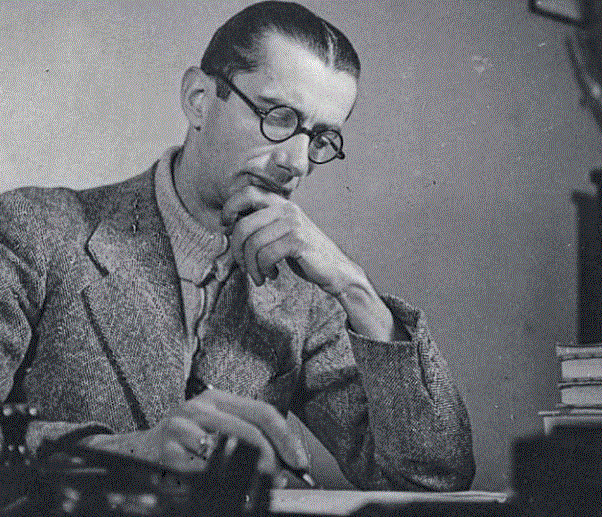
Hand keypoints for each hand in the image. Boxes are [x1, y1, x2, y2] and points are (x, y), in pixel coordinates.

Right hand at [83, 388, 307, 481]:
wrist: (136, 451)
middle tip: (283, 478)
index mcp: (216, 399)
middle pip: (251, 431)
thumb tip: (285, 464)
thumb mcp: (215, 428)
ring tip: (257, 486)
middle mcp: (198, 408)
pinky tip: (229, 490)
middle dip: (274, 459)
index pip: (262, 412)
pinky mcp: (167, 453)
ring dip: (251, 474)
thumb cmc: (184, 441)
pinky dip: (222, 483)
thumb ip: (248, 437)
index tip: (300, 461)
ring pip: (230, 452)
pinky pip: (204, 472)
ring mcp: (181, 429)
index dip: (287, 438)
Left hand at [222, 186, 363, 294]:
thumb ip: (261, 226)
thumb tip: (230, 228)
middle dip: (237, 250)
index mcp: (281, 203)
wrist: (335, 270)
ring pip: (253, 244)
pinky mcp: (298, 241)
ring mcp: (293, 224)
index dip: (230, 207)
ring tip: (260, 275)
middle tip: (243, 265)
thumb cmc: (304, 254)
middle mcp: (287, 209)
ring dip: (252, 266)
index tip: (225, 226)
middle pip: (244, 225)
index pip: (247, 193)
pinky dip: (264, 269)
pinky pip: (266, 255)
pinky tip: (272, 274)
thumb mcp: (281, 234)